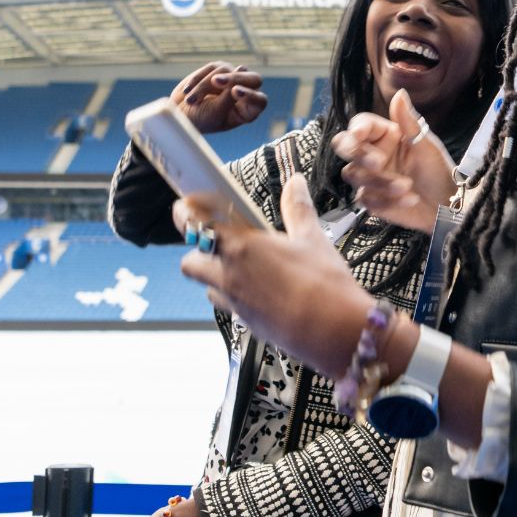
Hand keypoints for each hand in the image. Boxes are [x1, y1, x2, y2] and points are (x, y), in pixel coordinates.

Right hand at [170, 63, 267, 134]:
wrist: (179, 115)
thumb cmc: (200, 120)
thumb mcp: (215, 112)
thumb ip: (229, 95)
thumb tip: (242, 68)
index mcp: (248, 112)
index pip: (260, 101)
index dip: (250, 94)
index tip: (234, 92)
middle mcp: (245, 94)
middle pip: (254, 79)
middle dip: (234, 79)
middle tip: (216, 81)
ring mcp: (233, 80)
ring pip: (227, 72)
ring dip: (205, 86)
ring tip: (190, 100)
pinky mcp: (219, 70)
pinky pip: (213, 67)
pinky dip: (198, 79)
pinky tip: (187, 91)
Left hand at [177, 174, 372, 378]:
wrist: (332, 331)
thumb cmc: (322, 284)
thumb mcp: (312, 239)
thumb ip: (297, 209)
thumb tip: (295, 185)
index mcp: (240, 247)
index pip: (195, 226)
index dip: (185, 214)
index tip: (184, 207)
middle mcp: (229, 276)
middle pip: (190, 262)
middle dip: (198, 252)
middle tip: (220, 242)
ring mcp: (236, 303)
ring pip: (207, 288)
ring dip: (215, 277)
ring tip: (242, 268)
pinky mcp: (247, 323)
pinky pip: (230, 307)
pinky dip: (236, 297)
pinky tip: (261, 291)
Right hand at [332, 90, 456, 233]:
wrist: (446, 206)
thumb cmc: (438, 172)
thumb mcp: (426, 145)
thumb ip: (408, 121)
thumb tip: (399, 93)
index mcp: (385, 135)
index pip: (360, 125)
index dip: (355, 128)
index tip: (359, 135)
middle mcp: (373, 153)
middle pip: (344, 146)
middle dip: (358, 154)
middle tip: (378, 163)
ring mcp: (369, 177)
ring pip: (354, 174)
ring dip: (381, 182)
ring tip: (408, 186)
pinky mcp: (370, 200)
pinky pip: (365, 199)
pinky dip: (387, 201)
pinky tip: (409, 200)